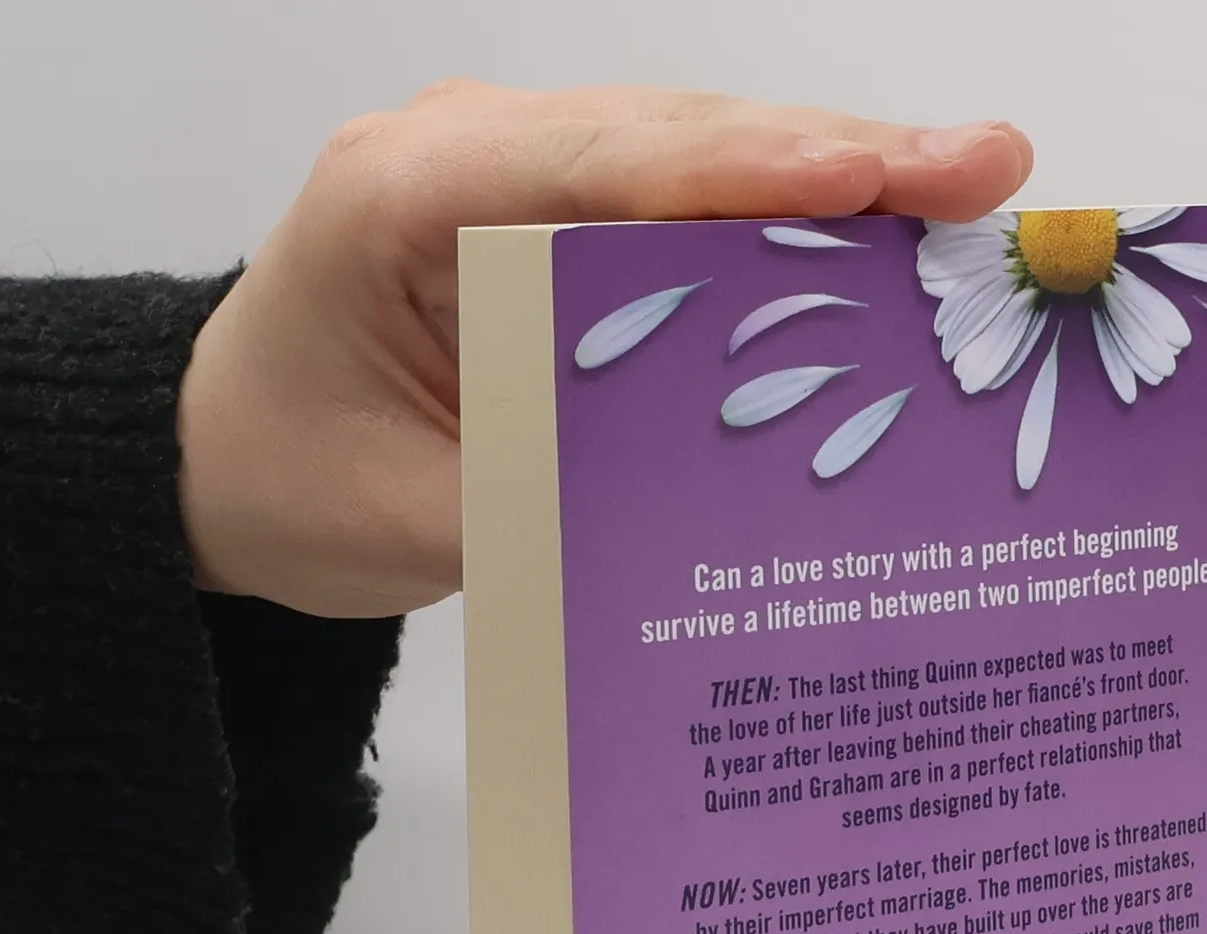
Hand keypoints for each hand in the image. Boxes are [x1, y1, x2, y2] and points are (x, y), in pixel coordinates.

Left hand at [177, 82, 1033, 617]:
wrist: (218, 461)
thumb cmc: (289, 481)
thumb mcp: (409, 523)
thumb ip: (552, 502)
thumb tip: (710, 506)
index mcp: (402, 200)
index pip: (605, 164)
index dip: (756, 168)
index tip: (884, 176)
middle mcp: (465, 154)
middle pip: (677, 137)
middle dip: (839, 156)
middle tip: (988, 171)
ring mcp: (513, 174)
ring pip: (694, 156)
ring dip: (831, 179)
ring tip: (966, 197)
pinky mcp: (552, 218)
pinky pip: (679, 205)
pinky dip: (781, 223)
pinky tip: (880, 242)